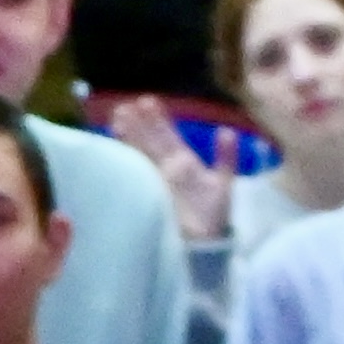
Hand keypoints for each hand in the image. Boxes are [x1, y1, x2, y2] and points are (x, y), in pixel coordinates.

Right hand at [106, 99, 235, 241]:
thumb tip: (227, 131)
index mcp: (183, 162)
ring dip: (128, 136)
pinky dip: (124, 159)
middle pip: (149, 140)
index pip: (168, 135)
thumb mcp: (222, 183)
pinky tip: (115, 146)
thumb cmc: (213, 214)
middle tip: (124, 105)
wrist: (203, 243)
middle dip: (138, 123)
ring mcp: (153, 179)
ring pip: (139, 153)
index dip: (157, 119)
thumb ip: (225, 157)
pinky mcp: (145, 193)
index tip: (146, 101)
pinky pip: (132, 173)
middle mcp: (165, 167)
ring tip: (117, 117)